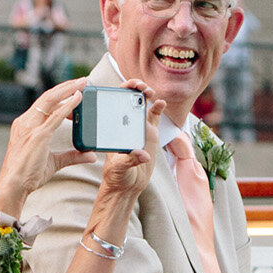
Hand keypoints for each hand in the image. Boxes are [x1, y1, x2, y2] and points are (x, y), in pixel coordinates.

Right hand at [0, 78, 90, 209]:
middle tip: (83, 80)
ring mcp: (30, 127)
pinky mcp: (38, 135)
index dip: (60, 95)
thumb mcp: (53, 162)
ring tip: (83, 83)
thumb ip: (72, 156)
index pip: (44, 104)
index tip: (74, 90)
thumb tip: (89, 155)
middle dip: (66, 86)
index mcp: (26, 125)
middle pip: (48, 97)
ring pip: (50, 100)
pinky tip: (79, 97)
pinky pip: (55, 115)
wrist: (13, 186)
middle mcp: (26, 122)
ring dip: (68, 89)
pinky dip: (68, 104)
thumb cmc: (27, 176)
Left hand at [99, 80, 164, 199]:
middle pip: (129, 99)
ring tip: (149, 92)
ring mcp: (138, 128)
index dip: (119, 91)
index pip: (113, 103)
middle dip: (134, 88)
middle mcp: (124, 125)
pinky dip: (158, 108)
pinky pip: (154, 117)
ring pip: (142, 105)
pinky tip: (161, 103)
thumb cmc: (116, 176)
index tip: (126, 87)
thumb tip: (143, 155)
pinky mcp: (150, 134)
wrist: (127, 186)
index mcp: (112, 129)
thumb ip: (130, 161)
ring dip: (146, 94)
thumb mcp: (119, 168)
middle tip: (140, 87)